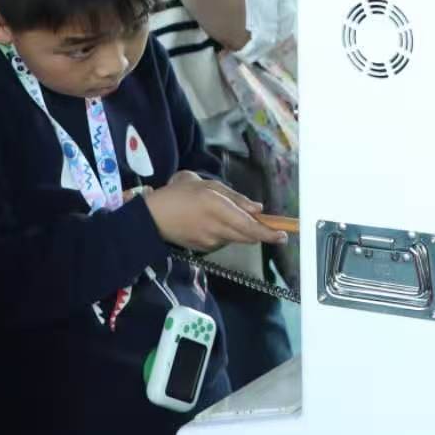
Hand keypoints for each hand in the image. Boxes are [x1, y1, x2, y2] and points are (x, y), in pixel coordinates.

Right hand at [146, 171, 287, 251]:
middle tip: (270, 227)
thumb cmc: (178, 194)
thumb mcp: (207, 186)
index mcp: (218, 208)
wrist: (151, 217)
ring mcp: (210, 242)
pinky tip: (213, 224)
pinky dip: (226, 234)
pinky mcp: (203, 249)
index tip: (283, 235)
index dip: (269, 233)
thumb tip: (257, 209)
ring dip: (241, 231)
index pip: (250, 226)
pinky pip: (223, 242)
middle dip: (261, 233)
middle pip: (248, 236)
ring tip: (227, 216)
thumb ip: (235, 198)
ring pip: (236, 239)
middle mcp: (217, 228)